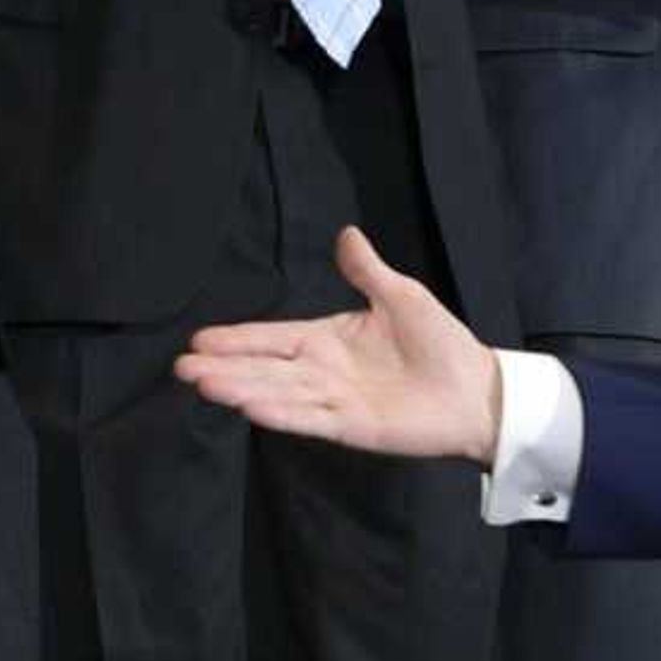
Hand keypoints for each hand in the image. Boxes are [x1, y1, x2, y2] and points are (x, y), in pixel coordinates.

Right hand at [175, 227, 502, 465]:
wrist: (476, 391)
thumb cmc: (441, 343)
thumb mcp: (401, 296)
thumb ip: (366, 271)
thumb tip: (346, 233)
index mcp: (328, 339)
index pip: (272, 338)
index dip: (237, 339)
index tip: (199, 340)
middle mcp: (322, 372)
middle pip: (264, 368)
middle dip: (224, 368)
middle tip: (183, 368)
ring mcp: (334, 401)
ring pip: (278, 393)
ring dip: (242, 389)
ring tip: (205, 385)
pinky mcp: (352, 426)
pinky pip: (310, 417)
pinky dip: (281, 413)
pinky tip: (251, 408)